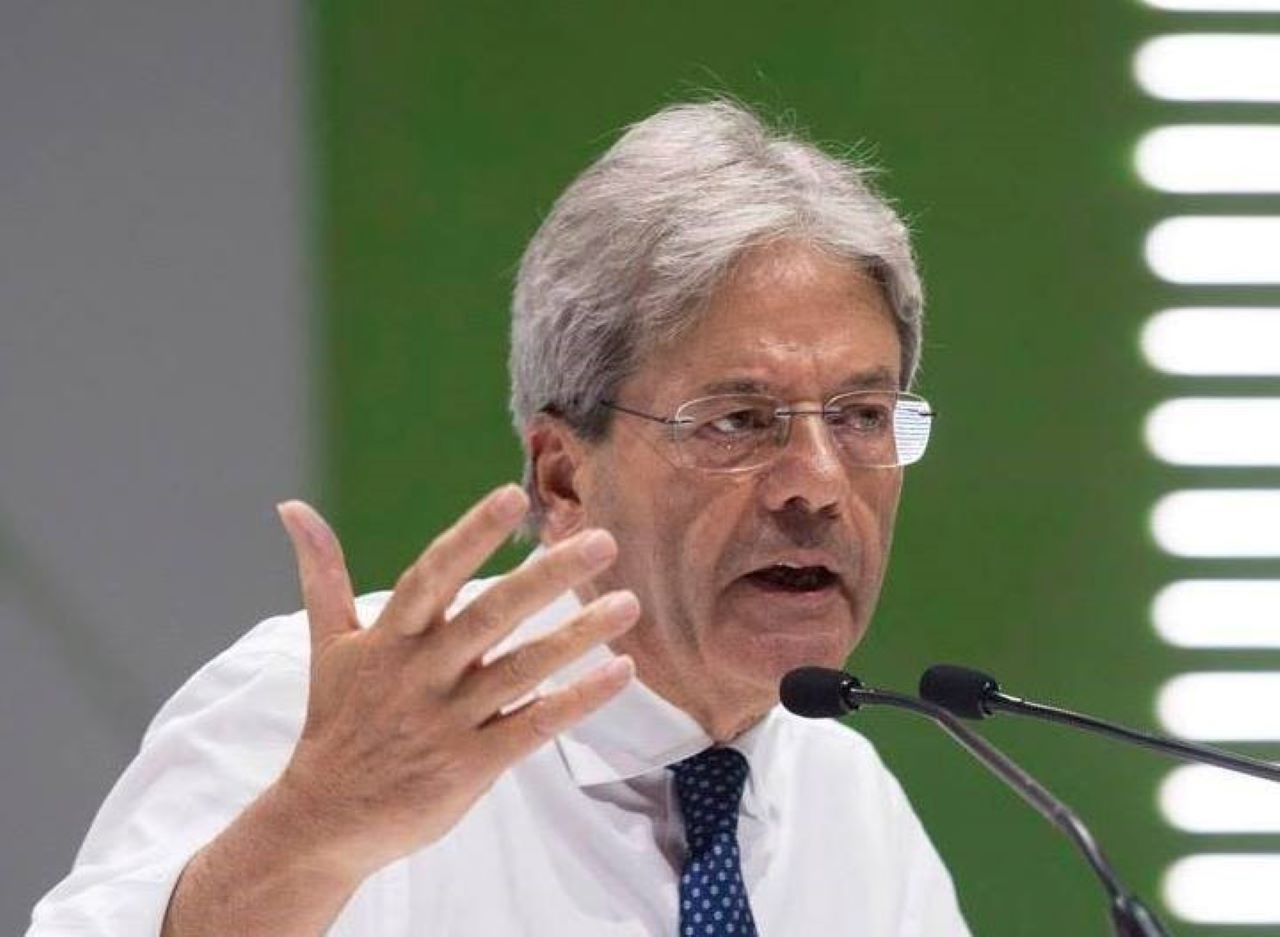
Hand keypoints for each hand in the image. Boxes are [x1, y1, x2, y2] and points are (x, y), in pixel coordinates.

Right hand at [272, 484, 637, 882]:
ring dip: (578, 636)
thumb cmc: (337, 722)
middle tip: (603, 541)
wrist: (324, 820)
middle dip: (548, 577)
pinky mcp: (470, 765)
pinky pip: (534, 725)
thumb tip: (292, 507)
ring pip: (523, 670)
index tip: (512, 494)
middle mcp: (420, 674)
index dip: (471, 535)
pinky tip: (620, 672)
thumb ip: (323, 573)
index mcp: (389, 639)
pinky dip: (578, 700)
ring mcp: (447, 722)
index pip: (433, 574)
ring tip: (629, 604)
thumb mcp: (329, 645)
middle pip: (491, 616)